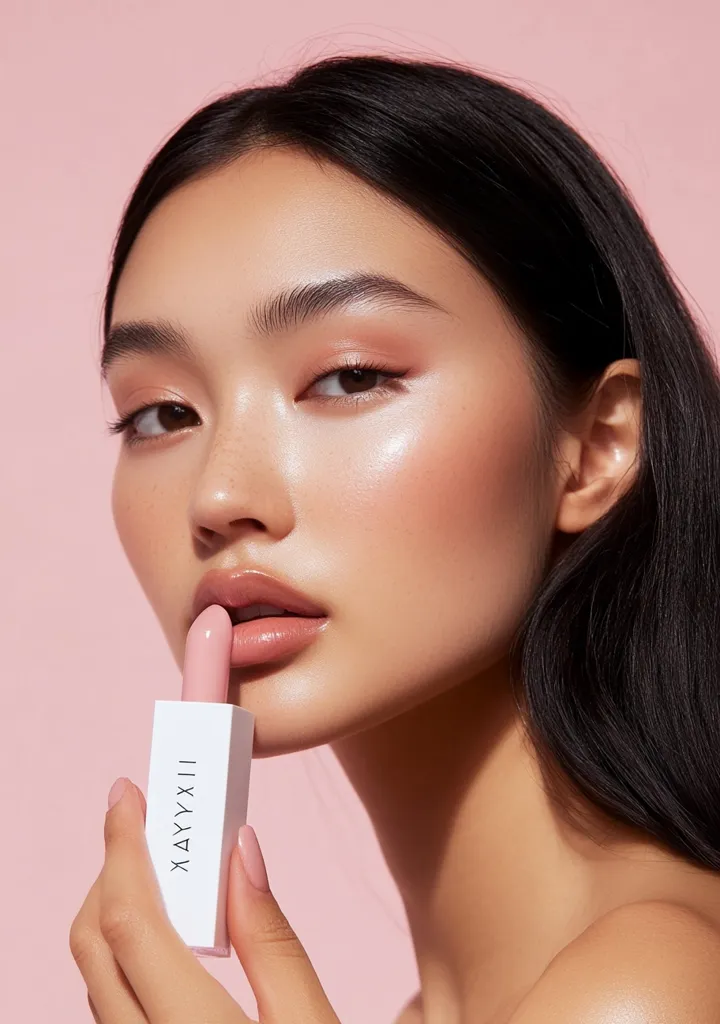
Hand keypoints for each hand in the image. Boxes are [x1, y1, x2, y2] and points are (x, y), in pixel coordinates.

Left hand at [70, 777, 341, 1022]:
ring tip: (160, 867)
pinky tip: (164, 932)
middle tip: (143, 820)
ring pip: (94, 973)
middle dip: (113, 869)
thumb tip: (241, 847)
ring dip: (115, 910)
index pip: (129, 920)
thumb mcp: (310, 1020)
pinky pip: (109, 1001)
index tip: (128, 794)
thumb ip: (272, 938)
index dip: (122, 846)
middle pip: (94, 942)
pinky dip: (123, 952)